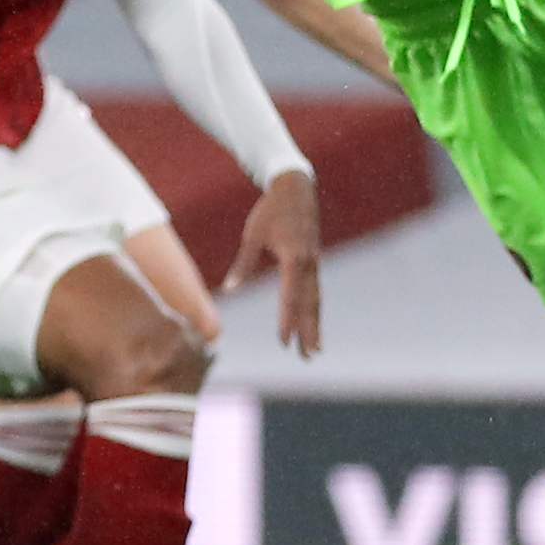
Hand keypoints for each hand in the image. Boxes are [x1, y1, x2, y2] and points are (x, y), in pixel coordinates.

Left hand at [225, 170, 325, 356]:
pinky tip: (312, 323)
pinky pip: (315, 291)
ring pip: (316, 300)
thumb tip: (229, 289)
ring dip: (315, 325)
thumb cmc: (270, 210)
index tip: (283, 342)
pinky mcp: (314, 261)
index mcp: (293, 259)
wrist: (296, 187)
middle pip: (309, 305)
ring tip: (314, 349)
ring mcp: (314, 263)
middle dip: (308, 332)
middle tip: (308, 356)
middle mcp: (308, 264)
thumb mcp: (252, 235)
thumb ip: (242, 264)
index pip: (290, 297)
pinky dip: (314, 309)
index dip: (287, 321)